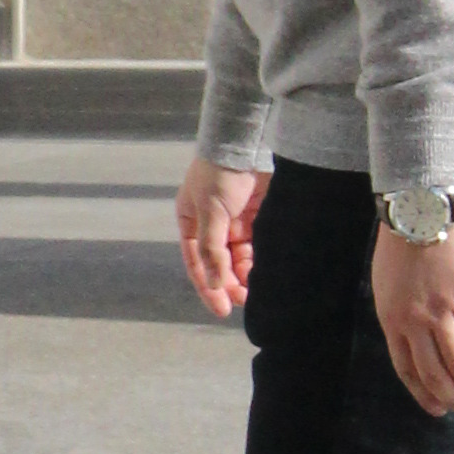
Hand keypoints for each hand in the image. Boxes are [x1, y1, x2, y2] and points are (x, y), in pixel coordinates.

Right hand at [176, 155, 268, 318]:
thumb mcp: (210, 212)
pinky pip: (254, 247)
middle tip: (244, 302)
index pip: (197, 263)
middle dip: (229, 284)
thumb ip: (211, 249)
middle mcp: (210, 225)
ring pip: (237, 258)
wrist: (246, 143)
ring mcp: (233, 222)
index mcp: (190, 223)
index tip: (222, 309)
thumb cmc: (219, 174)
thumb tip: (214, 284)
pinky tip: (263, 274)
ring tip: (255, 292)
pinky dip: (256, 261)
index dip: (208, 287)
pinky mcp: (255, 218)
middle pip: (218, 263)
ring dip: (243, 275)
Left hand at [371, 212, 453, 418]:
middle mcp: (414, 323)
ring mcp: (442, 311)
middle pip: (434, 372)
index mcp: (391, 321)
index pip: (407, 370)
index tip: (437, 408)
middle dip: (451, 397)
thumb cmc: (401, 243)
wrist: (420, 210)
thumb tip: (417, 337)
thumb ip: (400, 314)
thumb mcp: (387, 285)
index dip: (423, 394)